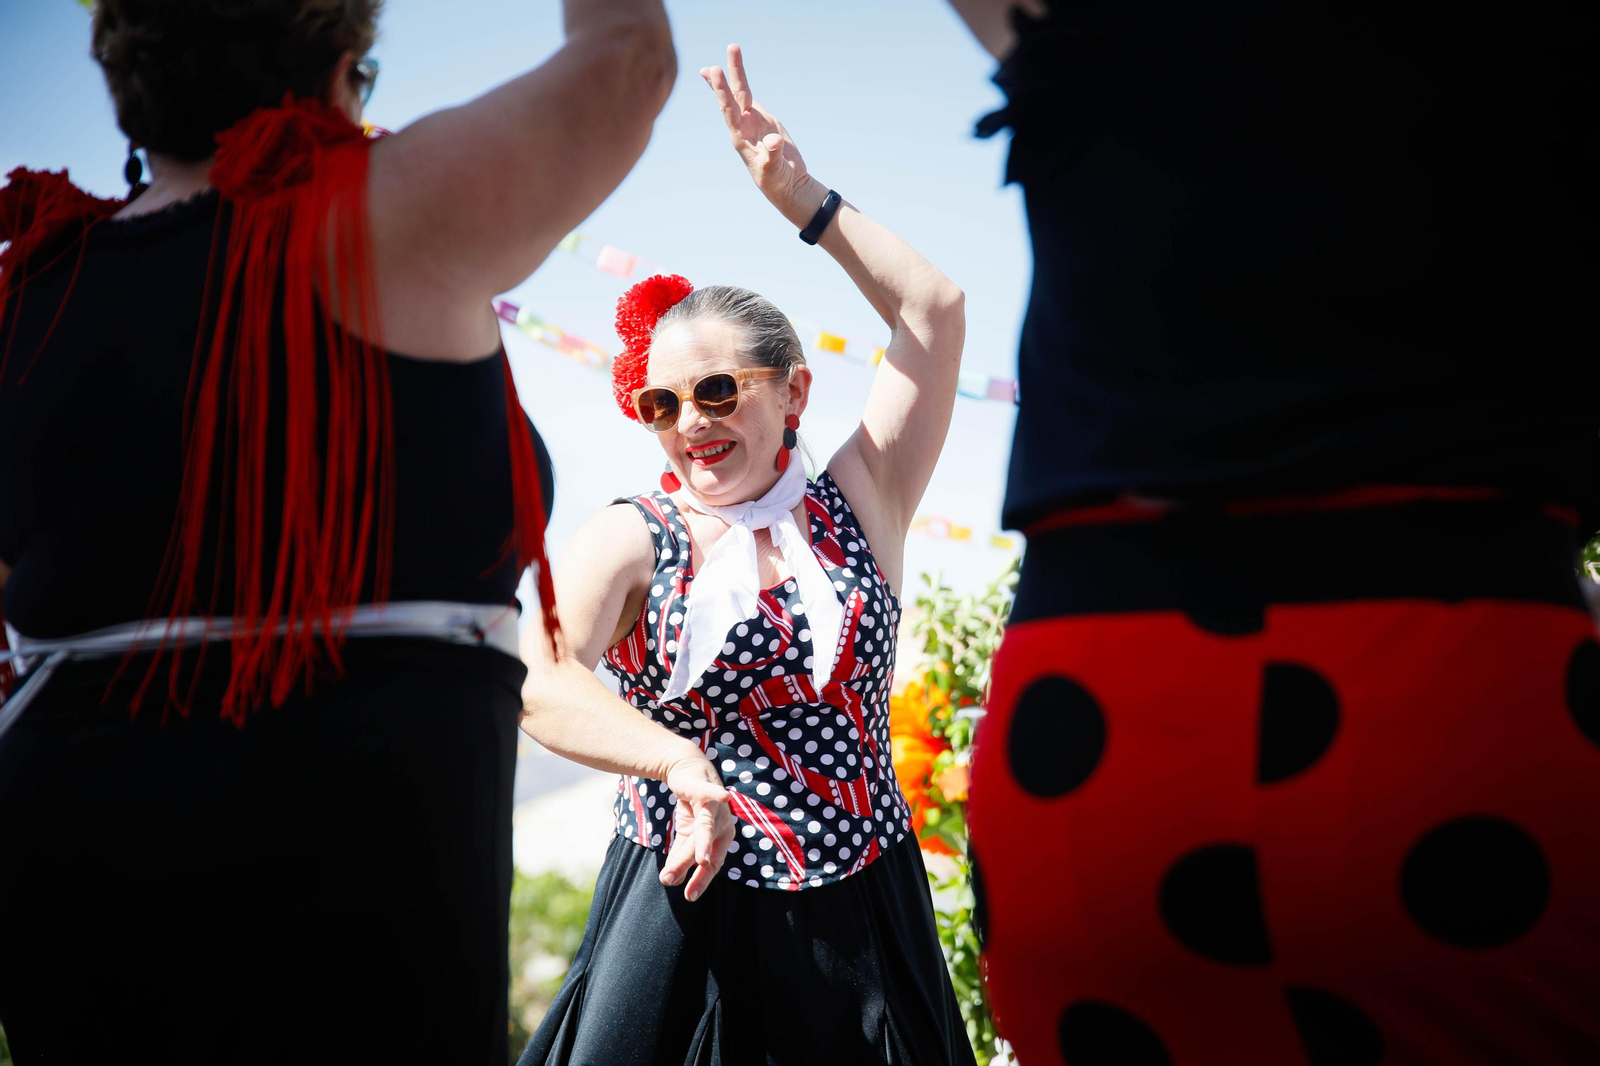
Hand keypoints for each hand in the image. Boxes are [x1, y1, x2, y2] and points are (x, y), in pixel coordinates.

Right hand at [660, 753, 734, 901]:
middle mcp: (723, 824)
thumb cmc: (692, 807)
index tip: (689, 897)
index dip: (702, 880)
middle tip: (676, 884)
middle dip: (689, 866)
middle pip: (704, 849)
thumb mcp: (684, 834)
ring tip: (700, 860)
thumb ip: (680, 857)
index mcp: (721, 838)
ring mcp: (716, 807)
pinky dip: (717, 794)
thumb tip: (670, 880)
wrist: (688, 772)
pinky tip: (725, 796)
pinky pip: (711, 792)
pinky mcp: (704, 788)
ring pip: (705, 828)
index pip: (714, 864)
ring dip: (703, 843)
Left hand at [700, 44, 826, 228]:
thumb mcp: (773, 170)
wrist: (788, 184)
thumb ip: (772, 155)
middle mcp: (743, 127)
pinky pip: (750, 99)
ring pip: (741, 94)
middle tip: (712, 65)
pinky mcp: (764, 121)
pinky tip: (733, 76)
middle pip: (731, 98)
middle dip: (722, 81)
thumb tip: (772, 141)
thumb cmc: (777, 181)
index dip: (721, 92)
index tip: (715, 73)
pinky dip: (741, 86)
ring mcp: (753, 122)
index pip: (728, 111)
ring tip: (730, 50)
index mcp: (741, 138)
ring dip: (734, 74)